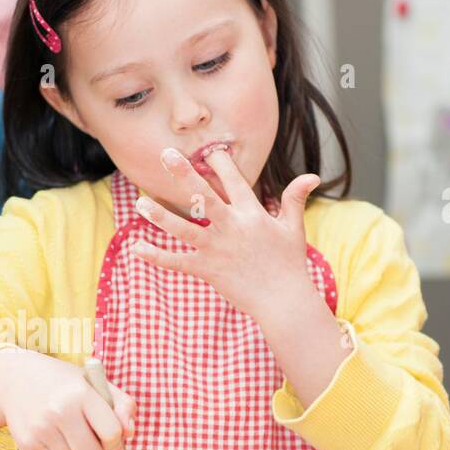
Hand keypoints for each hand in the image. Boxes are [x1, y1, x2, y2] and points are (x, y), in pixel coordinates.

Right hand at [0, 347, 135, 449]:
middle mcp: (58, 411)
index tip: (115, 446)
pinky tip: (53, 434)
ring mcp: (40, 429)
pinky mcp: (26, 444)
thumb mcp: (95, 383)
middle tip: (90, 435)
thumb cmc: (62, 383)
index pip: (111, 432)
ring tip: (68, 430)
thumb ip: (122, 405)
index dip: (117, 444)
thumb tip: (130, 433)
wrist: (16, 379)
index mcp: (80, 394)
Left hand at [131, 146, 319, 322]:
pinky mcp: (208, 270)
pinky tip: (138, 248)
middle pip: (204, 196)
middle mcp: (232, 228)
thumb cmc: (289, 264)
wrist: (284, 301)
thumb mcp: (293, 228)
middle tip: (165, 154)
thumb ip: (294, 199)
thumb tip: (311, 175)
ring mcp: (217, 249)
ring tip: (140, 202)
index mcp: (252, 215)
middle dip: (184, 174)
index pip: (234, 182)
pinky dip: (157, 256)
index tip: (208, 148)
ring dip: (161, 216)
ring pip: (184, 228)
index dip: (221, 163)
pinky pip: (178, 262)